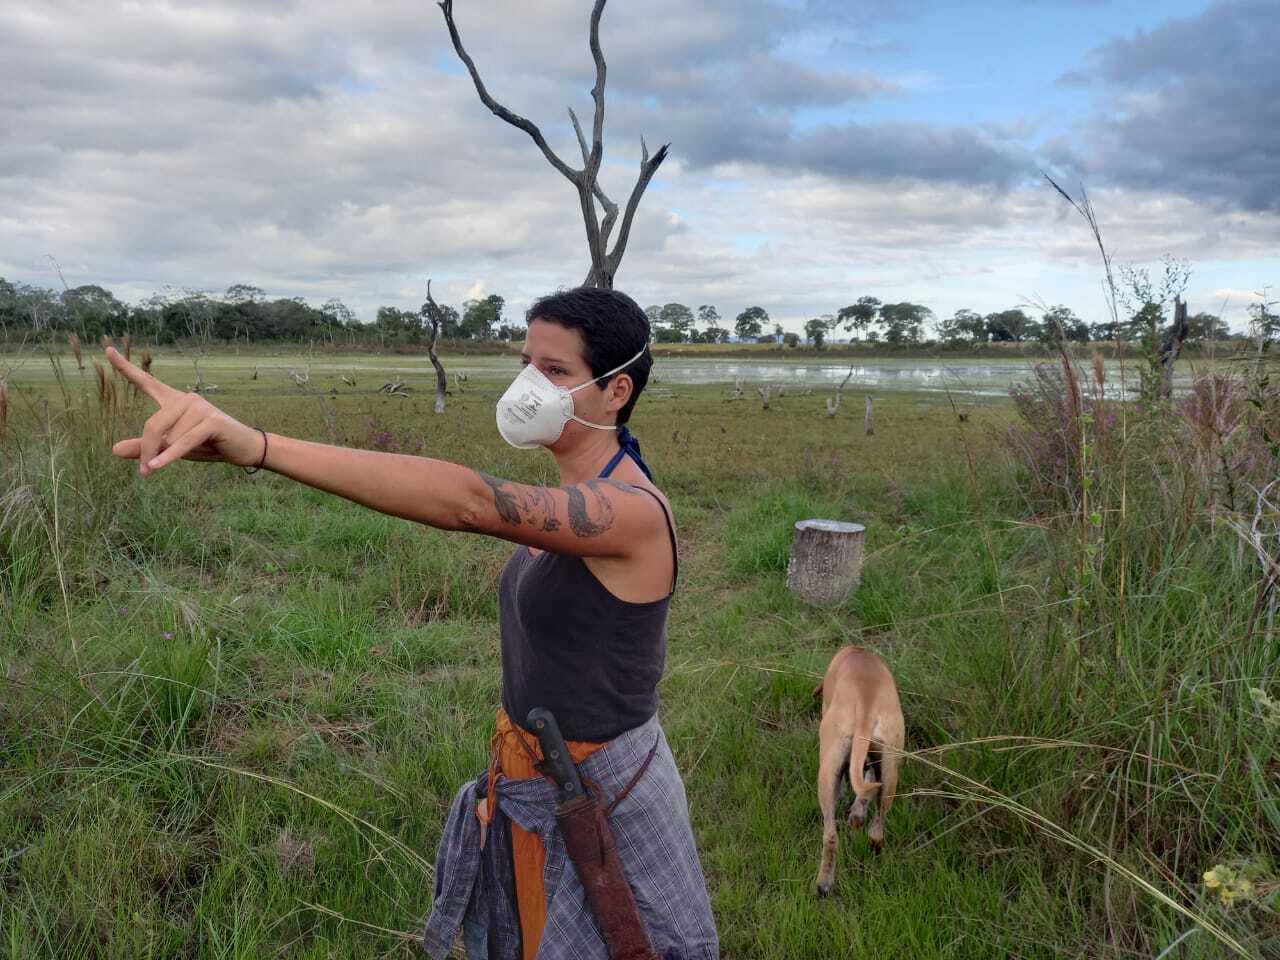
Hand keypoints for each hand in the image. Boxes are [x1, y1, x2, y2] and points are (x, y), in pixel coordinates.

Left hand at [105, 347, 265, 474]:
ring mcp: (200, 407)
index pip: (146, 382)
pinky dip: (169, 457)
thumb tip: (114, 449)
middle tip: (144, 472)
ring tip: (187, 459)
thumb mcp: (172, 448)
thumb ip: (145, 447)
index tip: (107, 349)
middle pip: (153, 424)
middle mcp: (185, 399)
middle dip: (147, 449)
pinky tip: (155, 467)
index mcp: (174, 401)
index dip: (125, 367)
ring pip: (169, 436)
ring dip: (168, 456)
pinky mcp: (211, 421)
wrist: (243, 449)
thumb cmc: (208, 445)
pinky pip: (182, 442)